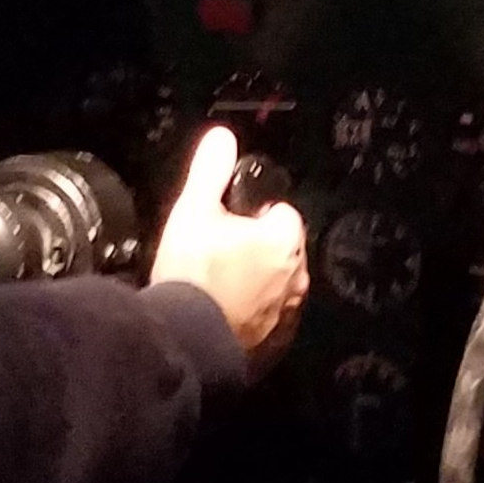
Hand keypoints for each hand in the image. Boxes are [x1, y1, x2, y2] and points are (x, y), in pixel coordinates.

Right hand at [146, 126, 305, 378]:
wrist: (186, 342)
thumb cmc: (192, 273)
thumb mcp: (193, 211)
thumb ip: (210, 171)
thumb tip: (221, 137)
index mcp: (285, 239)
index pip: (281, 212)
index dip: (254, 215)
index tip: (228, 225)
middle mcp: (297, 277)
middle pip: (282, 250)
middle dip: (258, 250)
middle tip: (219, 256)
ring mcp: (289, 314)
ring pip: (279, 287)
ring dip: (259, 284)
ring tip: (219, 288)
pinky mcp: (277, 345)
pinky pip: (271, 321)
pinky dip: (255, 316)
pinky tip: (225, 316)